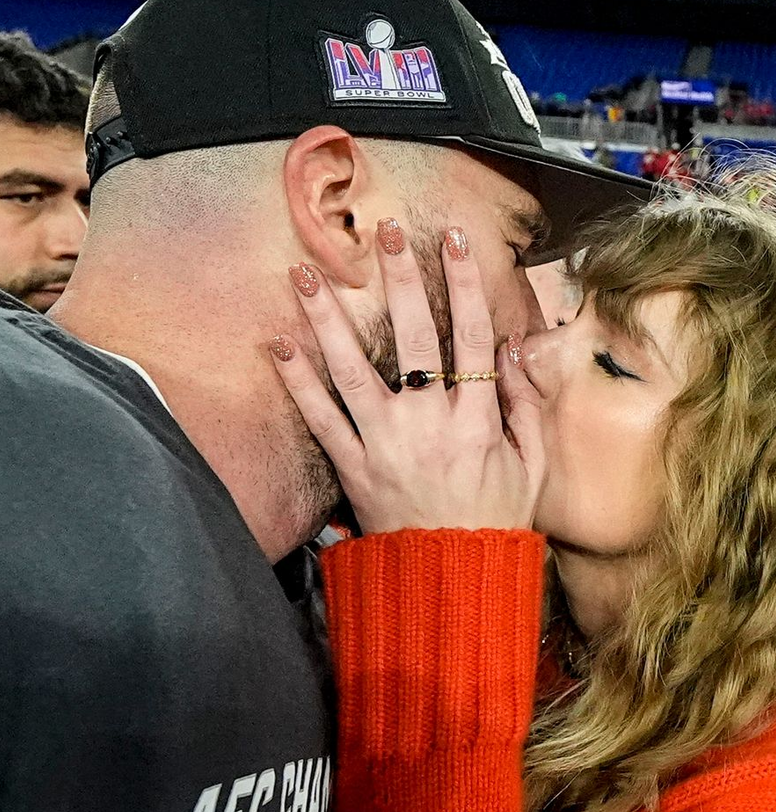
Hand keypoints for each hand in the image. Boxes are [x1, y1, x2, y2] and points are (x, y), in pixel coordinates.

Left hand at [271, 223, 543, 534]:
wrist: (451, 579)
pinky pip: (320, 420)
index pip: (472, 335)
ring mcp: (384, 444)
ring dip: (328, 319)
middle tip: (383, 232)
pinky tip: (278, 345)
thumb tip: (514, 348)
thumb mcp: (532, 465)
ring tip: (306, 274)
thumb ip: (525, 405)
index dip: (463, 282)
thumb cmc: (494, 520)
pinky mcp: (351, 468)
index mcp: (477, 419)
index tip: (451, 238)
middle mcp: (428, 424)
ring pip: (353, 370)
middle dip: (400, 279)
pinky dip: (298, 383)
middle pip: (414, 337)